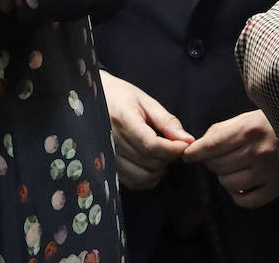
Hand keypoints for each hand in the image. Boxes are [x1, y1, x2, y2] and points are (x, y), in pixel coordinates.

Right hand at [101, 70, 193, 189]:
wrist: (90, 100)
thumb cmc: (120, 95)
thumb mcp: (145, 101)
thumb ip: (167, 122)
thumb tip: (188, 141)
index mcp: (122, 119)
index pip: (151, 145)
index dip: (172, 149)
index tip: (185, 145)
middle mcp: (111, 141)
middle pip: (148, 162)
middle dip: (168, 158)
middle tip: (174, 147)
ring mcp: (107, 156)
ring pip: (141, 177)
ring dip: (158, 170)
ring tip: (162, 155)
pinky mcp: (107, 166)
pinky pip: (131, 182)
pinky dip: (146, 178)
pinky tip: (150, 164)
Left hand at [181, 109, 278, 207]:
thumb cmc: (277, 123)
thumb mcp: (250, 117)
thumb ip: (225, 129)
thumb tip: (200, 144)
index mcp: (248, 130)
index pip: (211, 146)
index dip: (195, 153)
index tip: (187, 155)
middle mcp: (256, 152)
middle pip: (217, 166)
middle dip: (211, 163)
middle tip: (217, 158)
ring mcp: (266, 173)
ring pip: (228, 184)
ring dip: (224, 177)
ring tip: (231, 169)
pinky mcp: (276, 189)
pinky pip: (246, 200)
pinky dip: (238, 195)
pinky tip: (241, 185)